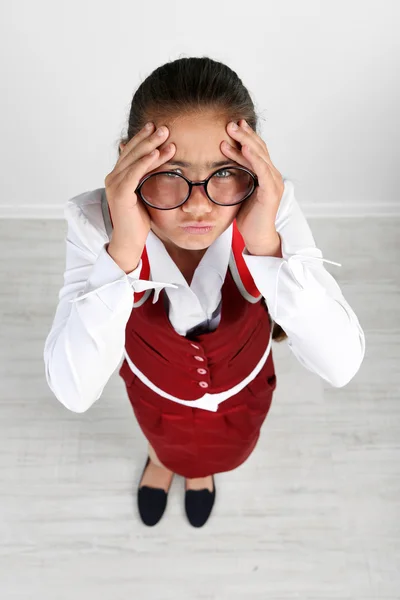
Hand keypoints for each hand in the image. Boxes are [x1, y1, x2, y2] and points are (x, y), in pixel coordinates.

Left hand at [220, 119, 283, 254]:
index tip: (233, 125)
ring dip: (246, 141)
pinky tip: (244, 148)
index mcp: (265, 175)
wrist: (258, 237)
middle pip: (259, 148)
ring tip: (233, 129)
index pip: (256, 150)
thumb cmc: (248, 218)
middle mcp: (272, 175)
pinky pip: (262, 170)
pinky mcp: (271, 191)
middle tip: (230, 122)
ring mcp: (273, 182)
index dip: (246, 137)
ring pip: (260, 155)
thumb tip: (220, 170)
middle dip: (244, 134)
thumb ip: (236, 179)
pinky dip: (253, 157)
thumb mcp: (240, 193)